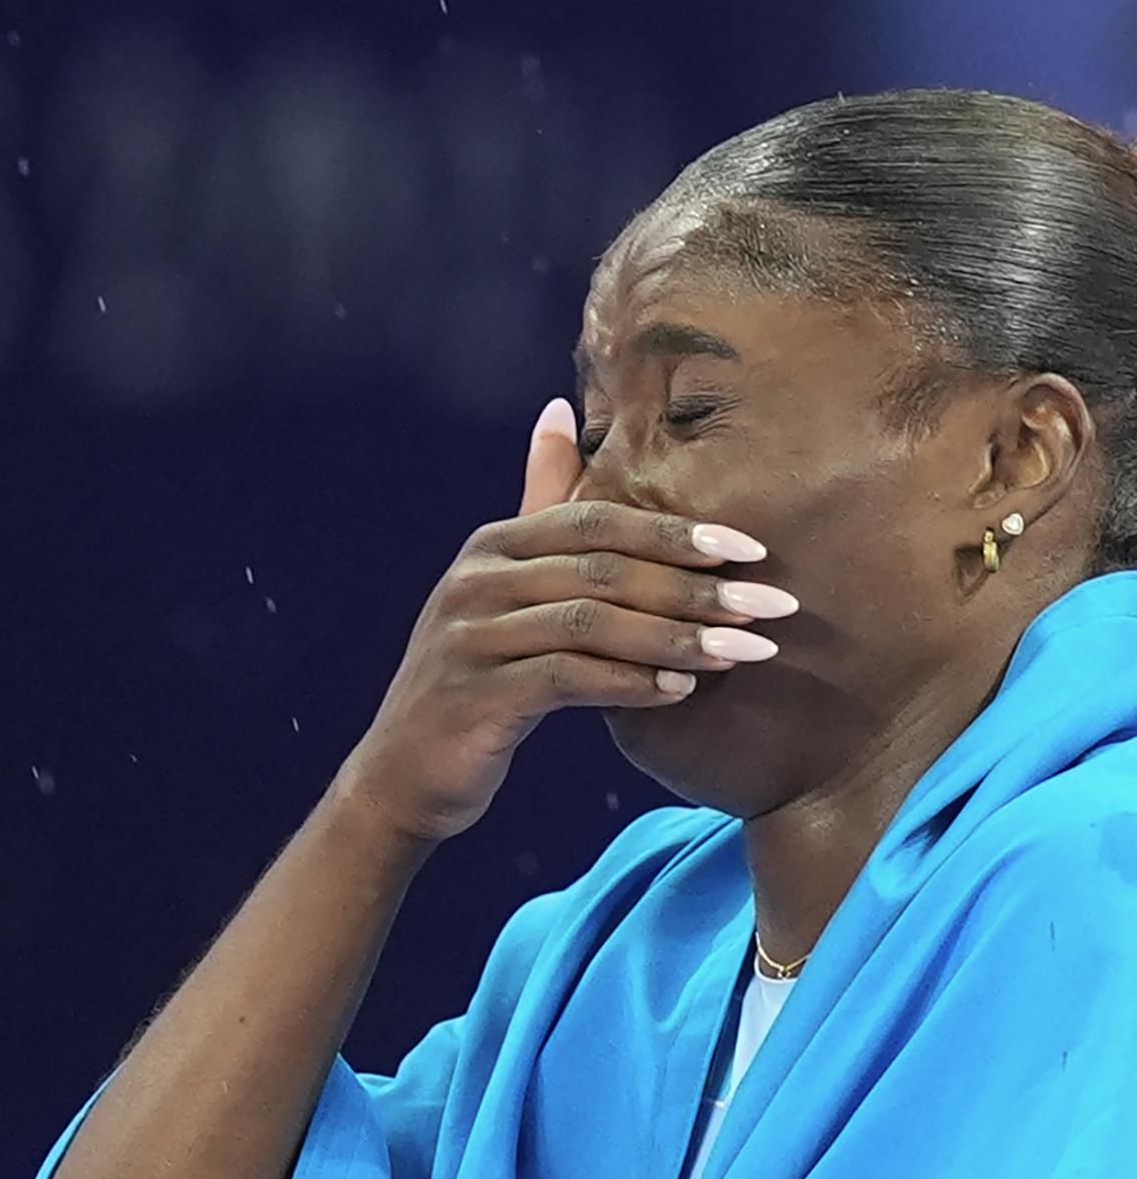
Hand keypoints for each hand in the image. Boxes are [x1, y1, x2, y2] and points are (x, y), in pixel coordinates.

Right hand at [334, 397, 794, 843]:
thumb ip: (537, 505)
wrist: (404, 770)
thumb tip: (558, 407)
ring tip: (746, 651)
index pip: (594, 520)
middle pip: (602, 569)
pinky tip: (681, 692)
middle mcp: (475, 581)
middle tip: (774, 606)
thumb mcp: (503, 587)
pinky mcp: (476, 696)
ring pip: (592, 623)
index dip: (674, 532)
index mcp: (491, 545)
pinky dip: (632, 683)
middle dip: (696, 587)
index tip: (751, 551)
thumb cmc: (477, 676)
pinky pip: (569, 679)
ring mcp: (470, 638)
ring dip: (679, 638)